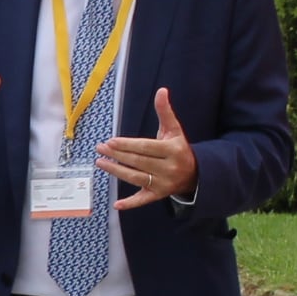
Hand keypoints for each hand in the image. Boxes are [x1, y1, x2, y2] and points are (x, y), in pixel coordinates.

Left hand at [97, 88, 199, 208]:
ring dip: (116, 171)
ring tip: (100, 163)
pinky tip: (116, 205)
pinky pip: (143, 200)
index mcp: (173, 150)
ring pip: (136, 178)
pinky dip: (130, 204)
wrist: (196, 173)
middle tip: (100, 149)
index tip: (110, 141)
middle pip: (138, 162)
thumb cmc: (178, 148)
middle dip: (117, 155)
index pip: (145, 147)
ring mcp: (163, 183)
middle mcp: (169, 168)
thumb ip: (165, 111)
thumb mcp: (174, 129)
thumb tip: (161, 90)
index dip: (127, 145)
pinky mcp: (158, 195)